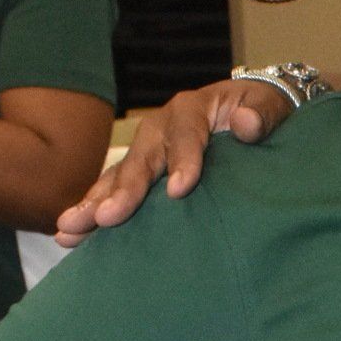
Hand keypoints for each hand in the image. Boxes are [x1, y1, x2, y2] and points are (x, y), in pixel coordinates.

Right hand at [55, 77, 298, 242]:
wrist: (250, 111)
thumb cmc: (261, 111)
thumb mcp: (271, 105)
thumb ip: (263, 114)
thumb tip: (246, 124)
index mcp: (192, 109)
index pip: (185, 134)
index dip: (182, 160)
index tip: (179, 191)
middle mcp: (161, 127)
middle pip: (141, 159)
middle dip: (123, 190)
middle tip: (106, 217)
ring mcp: (147, 150)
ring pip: (118, 177)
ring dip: (93, 204)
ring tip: (69, 230)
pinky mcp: (142, 170)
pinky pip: (114, 190)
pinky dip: (95, 210)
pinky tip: (71, 235)